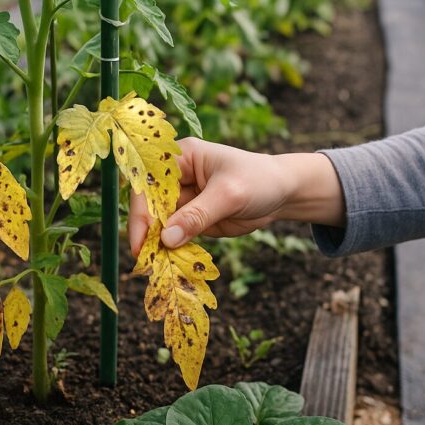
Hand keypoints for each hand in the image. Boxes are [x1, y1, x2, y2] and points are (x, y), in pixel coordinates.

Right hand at [128, 137, 345, 256]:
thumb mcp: (229, 195)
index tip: (140, 240)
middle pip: (149, 206)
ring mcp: (183, 200)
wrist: (283, 192)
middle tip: (146, 261)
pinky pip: (175, 237)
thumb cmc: (259, 180)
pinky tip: (171, 264)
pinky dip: (172, 251)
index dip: (140, 211)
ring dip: (157, 246)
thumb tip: (167, 238)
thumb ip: (198, 215)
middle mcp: (176, 178)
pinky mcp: (192, 219)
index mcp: (180, 158)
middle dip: (146, 232)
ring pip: (160, 225)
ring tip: (156, 267)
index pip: (149, 183)